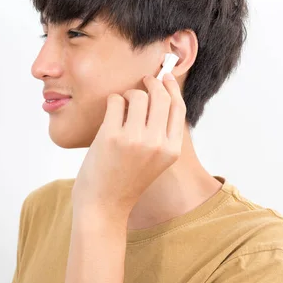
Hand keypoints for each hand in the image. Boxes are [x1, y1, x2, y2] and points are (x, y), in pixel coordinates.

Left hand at [71, 73, 186, 218]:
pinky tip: (110, 114)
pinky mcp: (111, 136)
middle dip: (151, 82)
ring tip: (121, 106)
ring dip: (128, 94)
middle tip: (144, 79)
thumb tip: (162, 92)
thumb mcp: (156, 160)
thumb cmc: (127, 180)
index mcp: (172, 150)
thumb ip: (162, 133)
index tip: (166, 76)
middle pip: (160, 96)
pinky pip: (115, 101)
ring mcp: (134, 139)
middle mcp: (157, 143)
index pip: (178, 108)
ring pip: (137, 95)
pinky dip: (112, 102)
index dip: (172, 88)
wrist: (104, 206)